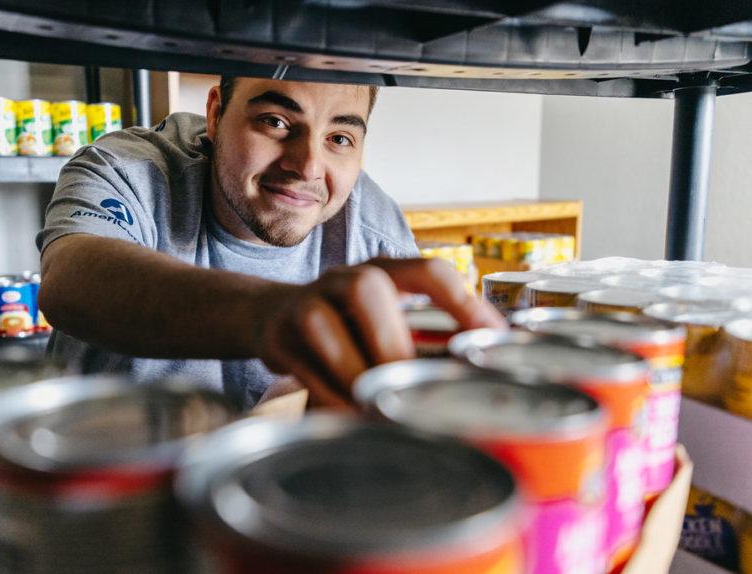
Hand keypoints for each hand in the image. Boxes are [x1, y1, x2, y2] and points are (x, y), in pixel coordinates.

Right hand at [254, 257, 505, 407]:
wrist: (272, 315)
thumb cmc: (348, 322)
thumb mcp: (384, 313)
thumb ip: (424, 333)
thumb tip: (477, 375)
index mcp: (382, 271)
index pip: (427, 271)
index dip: (460, 301)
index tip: (490, 337)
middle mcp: (343, 279)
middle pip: (366, 291)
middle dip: (390, 344)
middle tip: (409, 387)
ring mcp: (305, 304)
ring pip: (325, 329)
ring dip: (355, 375)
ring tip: (376, 408)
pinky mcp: (278, 337)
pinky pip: (304, 367)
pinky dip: (331, 396)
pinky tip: (350, 414)